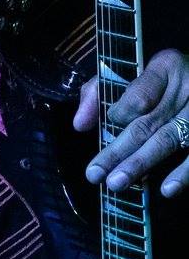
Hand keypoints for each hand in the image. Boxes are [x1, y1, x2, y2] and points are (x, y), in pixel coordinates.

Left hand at [73, 49, 188, 196]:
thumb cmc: (161, 80)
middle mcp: (185, 89)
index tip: (109, 122)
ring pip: (168, 140)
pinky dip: (183, 174)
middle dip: (118, 150)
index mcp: (164, 68)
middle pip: (147, 122)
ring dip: (140, 164)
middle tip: (95, 173)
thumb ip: (99, 92)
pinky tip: (166, 189)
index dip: (122, 112)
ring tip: (116, 183)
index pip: (140, 93)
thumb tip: (79, 124)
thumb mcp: (132, 71)